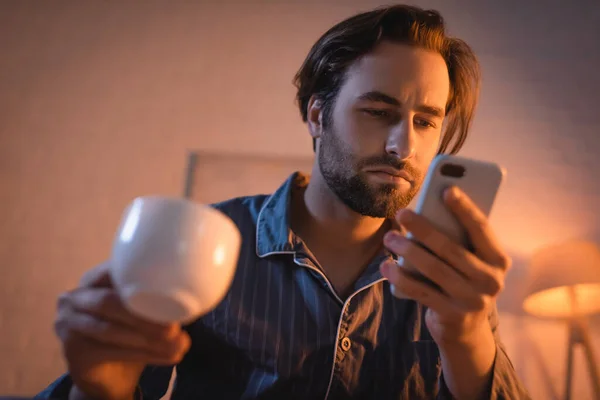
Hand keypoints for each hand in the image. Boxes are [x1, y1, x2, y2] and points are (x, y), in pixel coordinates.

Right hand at [55, 261, 190, 399]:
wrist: (109, 376)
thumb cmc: (132, 335)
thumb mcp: (145, 311)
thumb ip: (161, 299)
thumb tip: (198, 298)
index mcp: (95, 278)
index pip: (116, 270)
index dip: (145, 281)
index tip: (175, 292)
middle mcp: (75, 297)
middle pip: (111, 301)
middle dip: (146, 315)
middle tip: (175, 328)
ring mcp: (67, 323)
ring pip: (110, 329)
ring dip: (147, 338)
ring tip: (177, 344)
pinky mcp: (71, 350)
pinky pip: (108, 351)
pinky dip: (142, 354)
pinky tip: (166, 357)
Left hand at [379, 186, 510, 345]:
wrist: (465, 328)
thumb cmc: (462, 279)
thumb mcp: (468, 260)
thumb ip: (457, 240)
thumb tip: (425, 210)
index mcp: (498, 259)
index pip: (481, 228)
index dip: (465, 208)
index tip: (447, 189)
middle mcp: (491, 280)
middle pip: (451, 248)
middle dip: (423, 228)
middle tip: (401, 213)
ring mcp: (472, 300)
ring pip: (434, 269)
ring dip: (407, 250)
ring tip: (389, 238)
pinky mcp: (452, 315)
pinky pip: (421, 292)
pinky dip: (400, 277)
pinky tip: (386, 266)